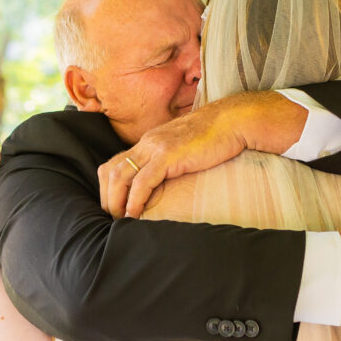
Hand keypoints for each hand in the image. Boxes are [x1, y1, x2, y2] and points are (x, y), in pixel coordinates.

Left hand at [99, 91, 306, 218]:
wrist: (233, 121)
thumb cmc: (216, 137)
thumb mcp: (186, 150)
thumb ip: (172, 163)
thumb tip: (168, 185)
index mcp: (149, 142)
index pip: (115, 163)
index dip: (109, 188)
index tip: (116, 208)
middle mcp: (147, 143)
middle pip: (110, 170)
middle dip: (107, 197)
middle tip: (114, 218)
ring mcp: (156, 147)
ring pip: (121, 176)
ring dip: (116, 202)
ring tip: (122, 220)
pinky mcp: (168, 155)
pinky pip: (143, 181)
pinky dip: (135, 200)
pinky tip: (136, 214)